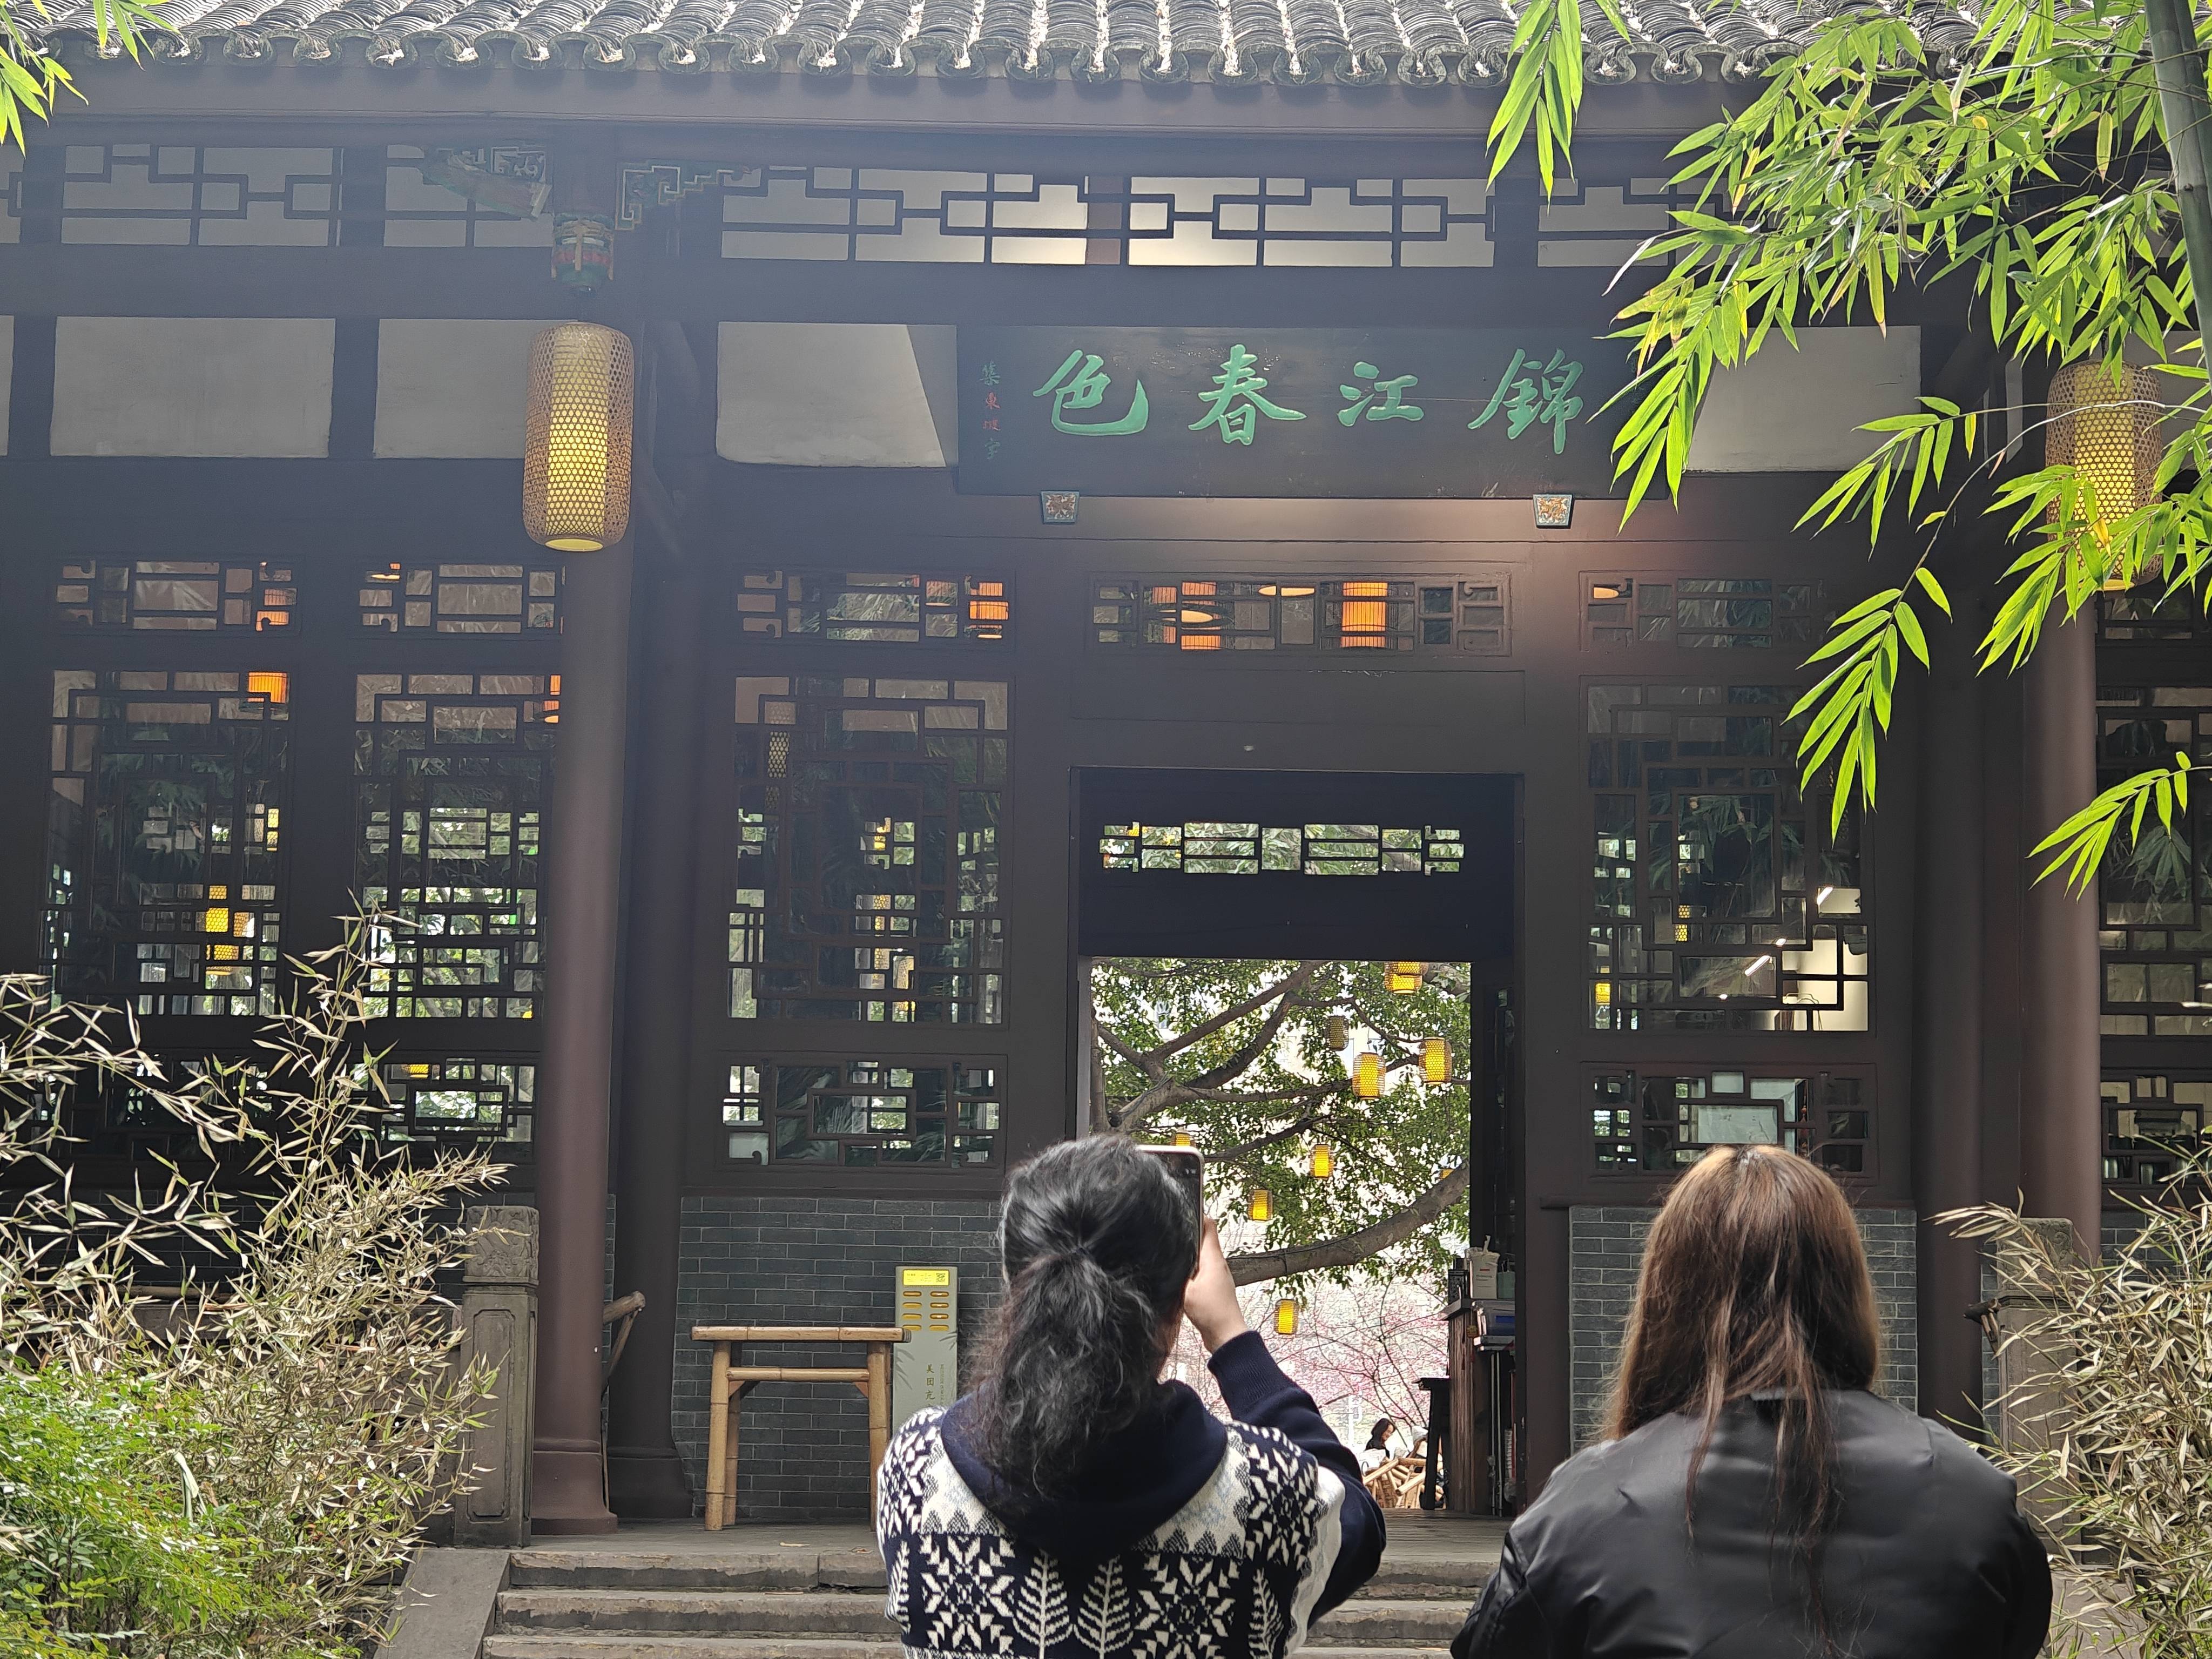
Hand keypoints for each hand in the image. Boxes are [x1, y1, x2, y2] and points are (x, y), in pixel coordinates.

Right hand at [1183, 1217, 1247, 1353]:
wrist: (1226, 1336)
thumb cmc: (1212, 1313)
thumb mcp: (1186, 1289)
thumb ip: (1177, 1272)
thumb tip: (1169, 1260)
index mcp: (1213, 1258)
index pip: (1209, 1226)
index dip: (1197, 1214)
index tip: (1185, 1208)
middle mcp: (1218, 1264)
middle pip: (1205, 1240)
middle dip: (1190, 1234)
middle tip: (1173, 1230)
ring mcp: (1218, 1276)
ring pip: (1203, 1256)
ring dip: (1191, 1253)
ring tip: (1175, 1253)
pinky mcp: (1215, 1288)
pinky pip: (1202, 1271)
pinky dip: (1192, 1269)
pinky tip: (1182, 1276)